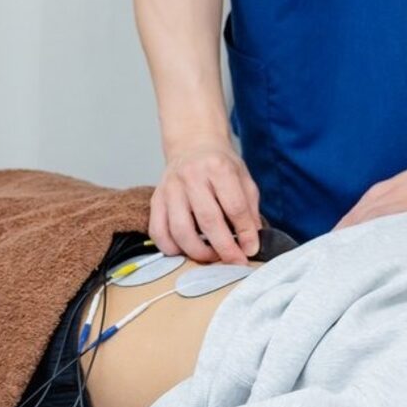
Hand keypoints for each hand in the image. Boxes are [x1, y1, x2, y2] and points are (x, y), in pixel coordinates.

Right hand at [151, 142, 261, 263]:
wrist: (192, 145)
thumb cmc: (218, 164)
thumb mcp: (242, 178)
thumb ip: (249, 208)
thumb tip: (250, 242)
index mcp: (217, 167)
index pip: (235, 206)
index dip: (245, 233)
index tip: (250, 249)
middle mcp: (191, 176)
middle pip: (208, 220)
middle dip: (224, 248)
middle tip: (235, 261)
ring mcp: (170, 188)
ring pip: (180, 229)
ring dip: (198, 251)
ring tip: (211, 256)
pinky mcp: (156, 199)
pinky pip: (157, 230)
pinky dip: (170, 247)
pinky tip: (184, 250)